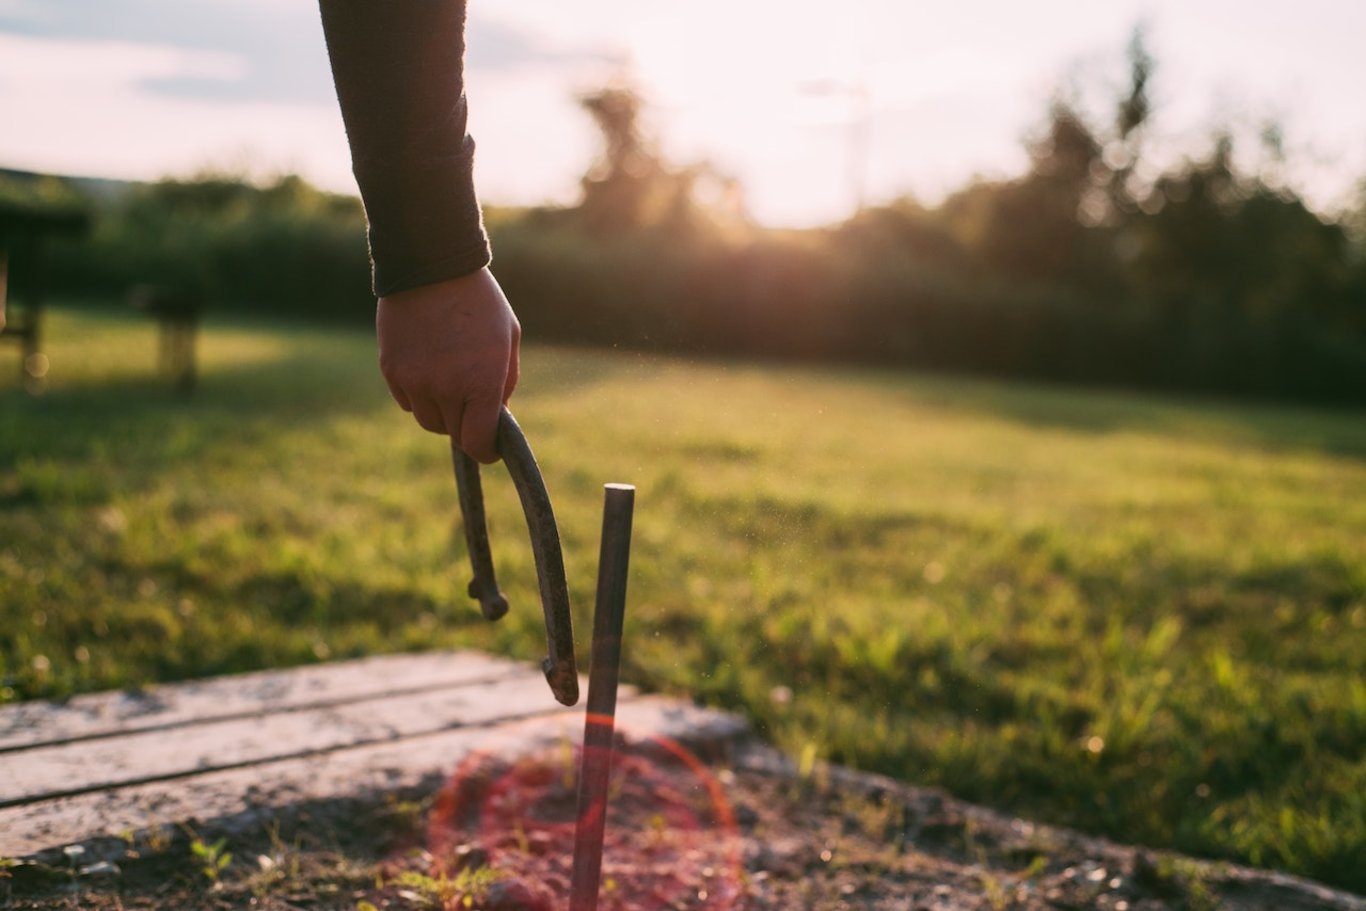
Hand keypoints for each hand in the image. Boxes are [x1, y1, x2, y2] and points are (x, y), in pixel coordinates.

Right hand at [376, 268, 520, 462]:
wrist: (430, 265)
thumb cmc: (479, 301)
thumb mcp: (507, 338)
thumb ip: (505, 381)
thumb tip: (497, 416)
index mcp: (481, 382)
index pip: (478, 443)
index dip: (486, 450)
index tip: (489, 447)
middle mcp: (446, 387)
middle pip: (454, 433)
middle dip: (466, 423)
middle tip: (472, 400)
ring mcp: (415, 380)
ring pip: (428, 421)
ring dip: (441, 411)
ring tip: (449, 379)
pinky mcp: (392, 370)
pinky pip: (407, 401)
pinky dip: (418, 394)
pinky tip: (427, 365)